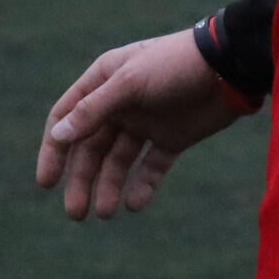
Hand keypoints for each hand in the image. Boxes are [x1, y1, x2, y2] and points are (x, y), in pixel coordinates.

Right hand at [36, 28, 247, 220]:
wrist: (232, 66)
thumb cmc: (177, 65)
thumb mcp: (131, 83)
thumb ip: (94, 110)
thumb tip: (58, 135)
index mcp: (104, 81)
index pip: (67, 118)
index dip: (55, 150)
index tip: (47, 182)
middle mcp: (121, 103)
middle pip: (91, 147)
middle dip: (82, 180)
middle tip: (76, 213)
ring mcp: (147, 121)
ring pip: (119, 161)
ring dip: (109, 186)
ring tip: (107, 213)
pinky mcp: (172, 137)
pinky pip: (151, 166)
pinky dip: (142, 185)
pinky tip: (135, 204)